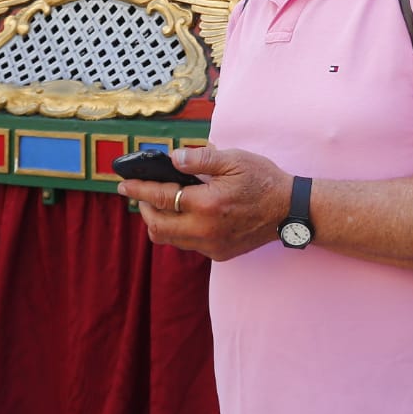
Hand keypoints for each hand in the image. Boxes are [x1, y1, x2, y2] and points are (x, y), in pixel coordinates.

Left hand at [117, 144, 291, 262]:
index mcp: (207, 203)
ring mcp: (212, 246)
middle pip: (157, 227)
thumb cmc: (262, 179)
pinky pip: (188, 245)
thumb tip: (173, 159)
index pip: (161, 197)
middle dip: (145, 210)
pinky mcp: (219, 254)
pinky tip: (188, 214)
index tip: (123, 185)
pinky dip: (180, 230)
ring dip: (160, 221)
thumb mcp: (234, 159)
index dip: (139, 190)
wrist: (289, 210)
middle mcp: (205, 230)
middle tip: (142, 194)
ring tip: (163, 203)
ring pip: (170, 240)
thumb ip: (200, 159)